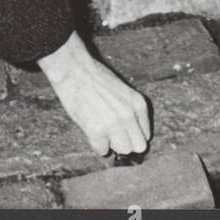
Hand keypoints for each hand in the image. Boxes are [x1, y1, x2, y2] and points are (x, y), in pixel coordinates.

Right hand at [37, 31, 150, 156]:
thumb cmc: (94, 77)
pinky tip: (91, 129)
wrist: (74, 69)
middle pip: (138, 146)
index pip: (145, 135)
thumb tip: (129, 132)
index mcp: (138, 104)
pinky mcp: (97, 130)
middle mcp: (129, 116)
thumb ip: (129, 111)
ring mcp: (114, 124)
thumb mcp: (122, 92)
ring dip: (112, 143)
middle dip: (126, 142)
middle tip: (112, 134)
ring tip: (101, 129)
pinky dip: (97, 144)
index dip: (132, 134)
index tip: (122, 130)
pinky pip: (102, 150)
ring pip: (123, 150)